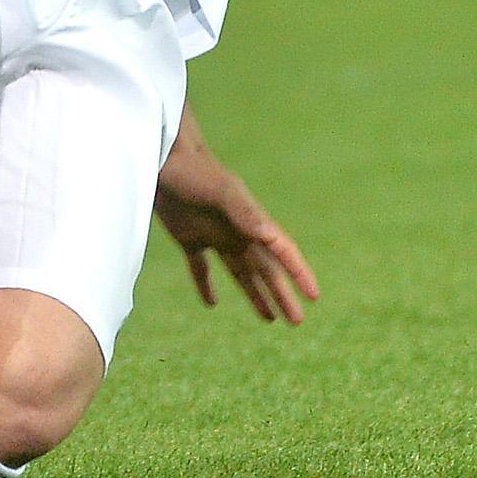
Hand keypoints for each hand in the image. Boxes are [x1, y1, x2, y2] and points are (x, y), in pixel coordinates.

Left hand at [154, 148, 317, 324]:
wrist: (161, 155)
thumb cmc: (194, 171)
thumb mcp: (221, 192)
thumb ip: (246, 213)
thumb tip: (272, 237)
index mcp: (250, 220)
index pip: (282, 251)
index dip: (299, 273)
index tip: (315, 297)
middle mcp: (236, 230)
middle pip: (265, 269)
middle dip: (282, 294)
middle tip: (297, 321)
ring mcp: (213, 234)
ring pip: (240, 272)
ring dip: (254, 294)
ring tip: (270, 318)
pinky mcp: (188, 236)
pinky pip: (200, 268)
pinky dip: (206, 285)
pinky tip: (211, 303)